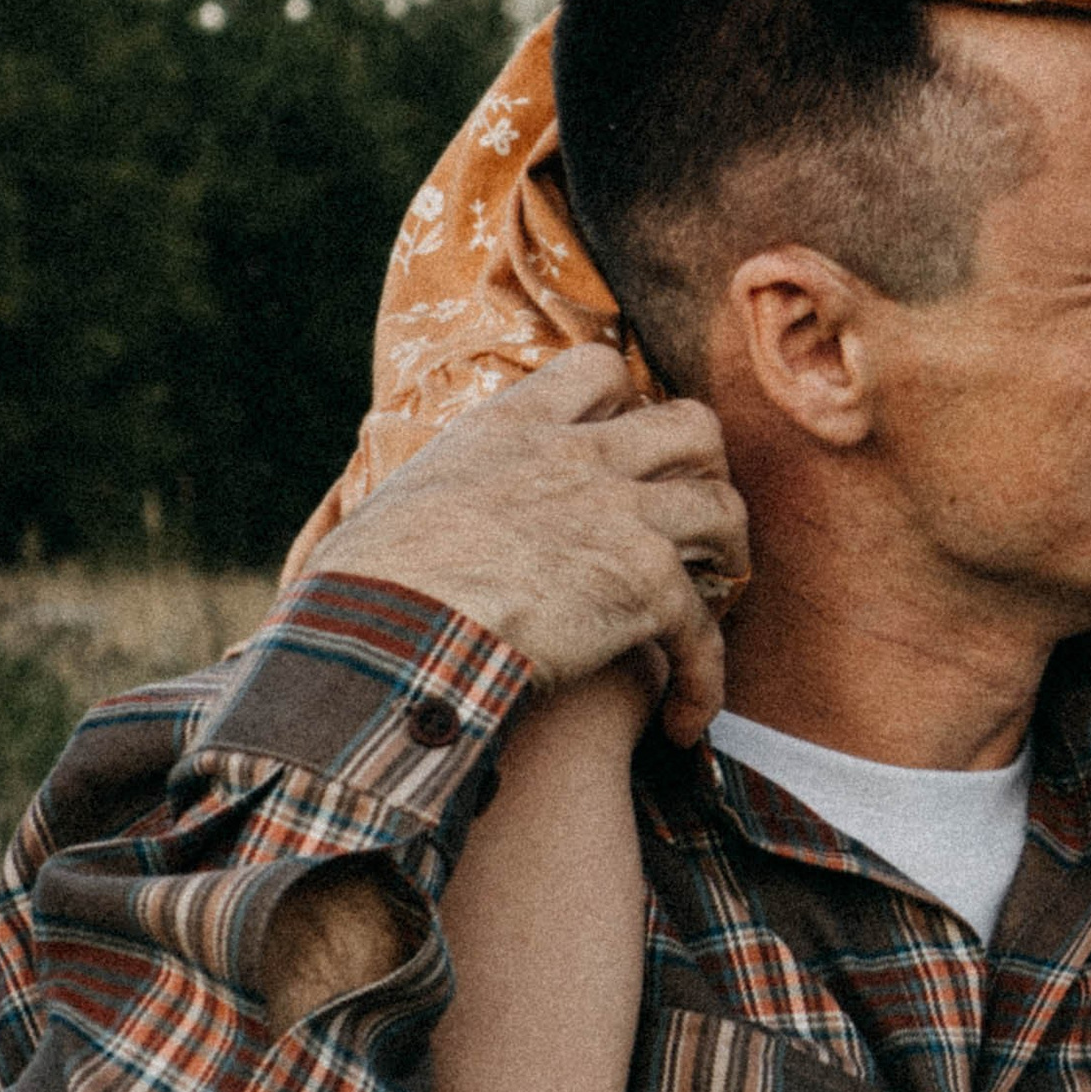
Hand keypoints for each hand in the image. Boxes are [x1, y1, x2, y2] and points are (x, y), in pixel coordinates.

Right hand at [310, 351, 748, 739]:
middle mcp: (579, 456)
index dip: (624, 401)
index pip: (597, 370)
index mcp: (514, 427)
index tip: (622, 441)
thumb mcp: (399, 504)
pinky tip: (684, 720)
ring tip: (711, 602)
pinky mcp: (646, 583)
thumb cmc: (362, 589)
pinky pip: (704, 628)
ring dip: (728, 559)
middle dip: (705, 466)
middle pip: (689, 424)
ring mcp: (621, 514)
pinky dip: (705, 677)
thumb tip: (412, 528)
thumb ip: (440, 494)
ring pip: (721, 510)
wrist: (385, 634)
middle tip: (690, 517)